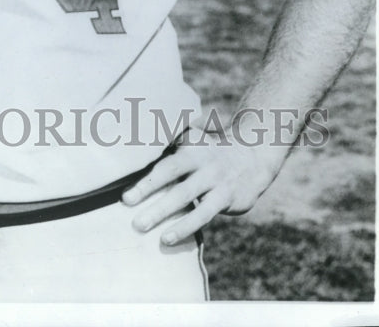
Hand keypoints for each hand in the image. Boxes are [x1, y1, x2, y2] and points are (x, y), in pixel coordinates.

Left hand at [121, 130, 282, 245]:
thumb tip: (131, 144)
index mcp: (189, 146)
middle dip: (147, 189)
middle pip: (171, 174)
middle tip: (125, 203)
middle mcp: (201, 161)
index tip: (125, 186)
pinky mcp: (226, 198)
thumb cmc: (210, 152)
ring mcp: (214, 180)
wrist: (253, 159)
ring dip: (163, 213)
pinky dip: (185, 226)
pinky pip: (203, 214)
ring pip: (186, 196)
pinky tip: (167, 238)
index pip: (164, 158)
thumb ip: (169, 141)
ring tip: (141, 226)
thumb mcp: (193, 140)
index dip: (145, 171)